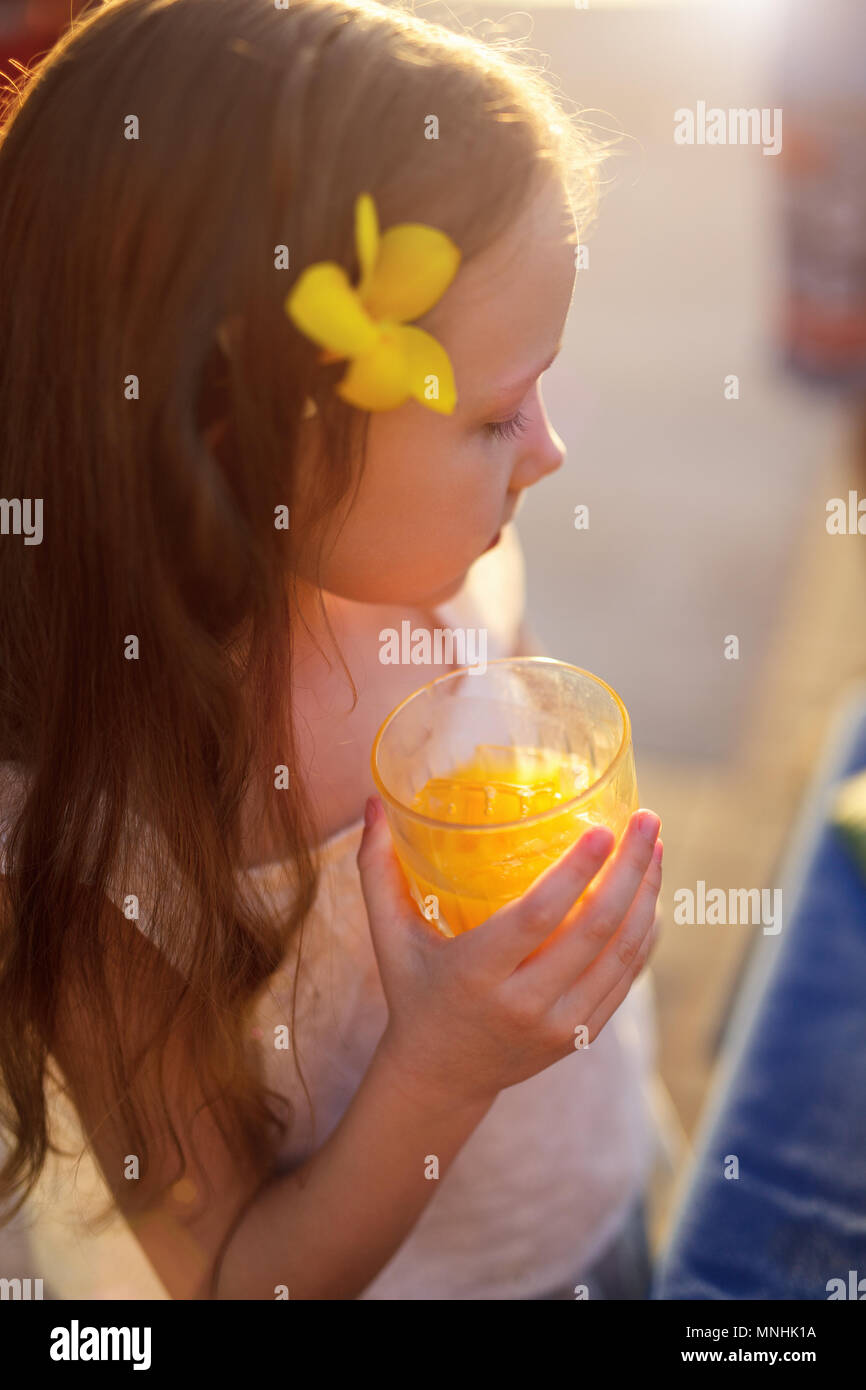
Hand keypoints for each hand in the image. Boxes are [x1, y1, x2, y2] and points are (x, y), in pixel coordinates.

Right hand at [357, 797, 662, 1110]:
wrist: (441, 1078)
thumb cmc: (413, 993)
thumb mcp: (388, 937)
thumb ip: (376, 870)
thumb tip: (370, 803)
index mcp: (476, 974)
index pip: (537, 918)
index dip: (574, 873)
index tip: (602, 829)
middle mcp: (524, 1004)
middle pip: (595, 929)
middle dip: (629, 869)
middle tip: (645, 818)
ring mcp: (561, 1025)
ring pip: (622, 954)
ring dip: (647, 895)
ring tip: (655, 844)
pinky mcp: (583, 1035)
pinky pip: (627, 978)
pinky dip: (646, 934)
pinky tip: (650, 894)